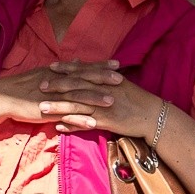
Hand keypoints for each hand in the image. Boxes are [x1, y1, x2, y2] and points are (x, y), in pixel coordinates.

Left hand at [33, 61, 167, 137]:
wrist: (153, 116)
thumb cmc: (139, 100)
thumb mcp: (123, 84)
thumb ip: (106, 77)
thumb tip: (94, 70)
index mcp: (106, 79)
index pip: (82, 71)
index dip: (66, 69)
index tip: (51, 67)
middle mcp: (102, 91)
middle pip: (75, 86)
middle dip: (56, 86)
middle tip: (40, 86)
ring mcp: (103, 106)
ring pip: (76, 105)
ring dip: (58, 106)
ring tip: (42, 107)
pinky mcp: (106, 121)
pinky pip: (84, 123)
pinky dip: (71, 125)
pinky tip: (58, 126)